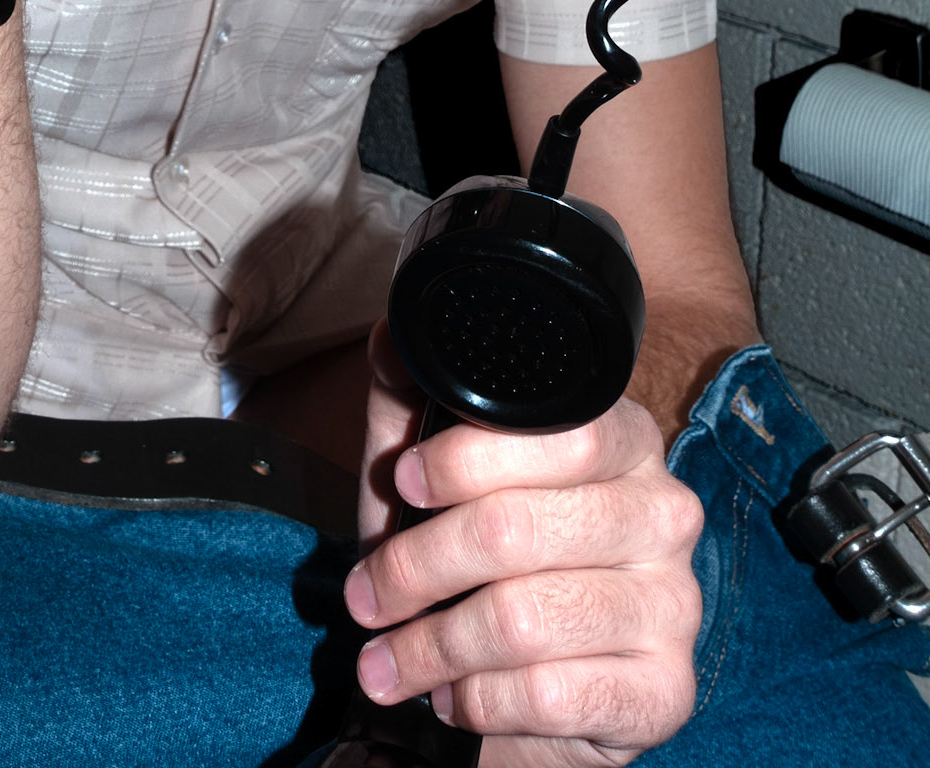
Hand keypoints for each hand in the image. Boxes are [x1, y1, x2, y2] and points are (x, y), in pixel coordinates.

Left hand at [349, 322, 703, 765]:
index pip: (558, 431)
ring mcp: (675, 605)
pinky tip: (452, 698)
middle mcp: (665, 513)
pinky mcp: (666, 692)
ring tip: (386, 661)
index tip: (401, 480)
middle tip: (364, 596)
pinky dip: (480, 701)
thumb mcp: (441, 471)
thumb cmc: (487, 560)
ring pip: (525, 618)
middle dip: (418, 565)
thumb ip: (416, 395)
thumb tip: (391, 338)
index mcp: (623, 439)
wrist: (543, 686)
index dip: (465, 459)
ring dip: (431, 646)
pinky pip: (553, 694)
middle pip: (522, 527)